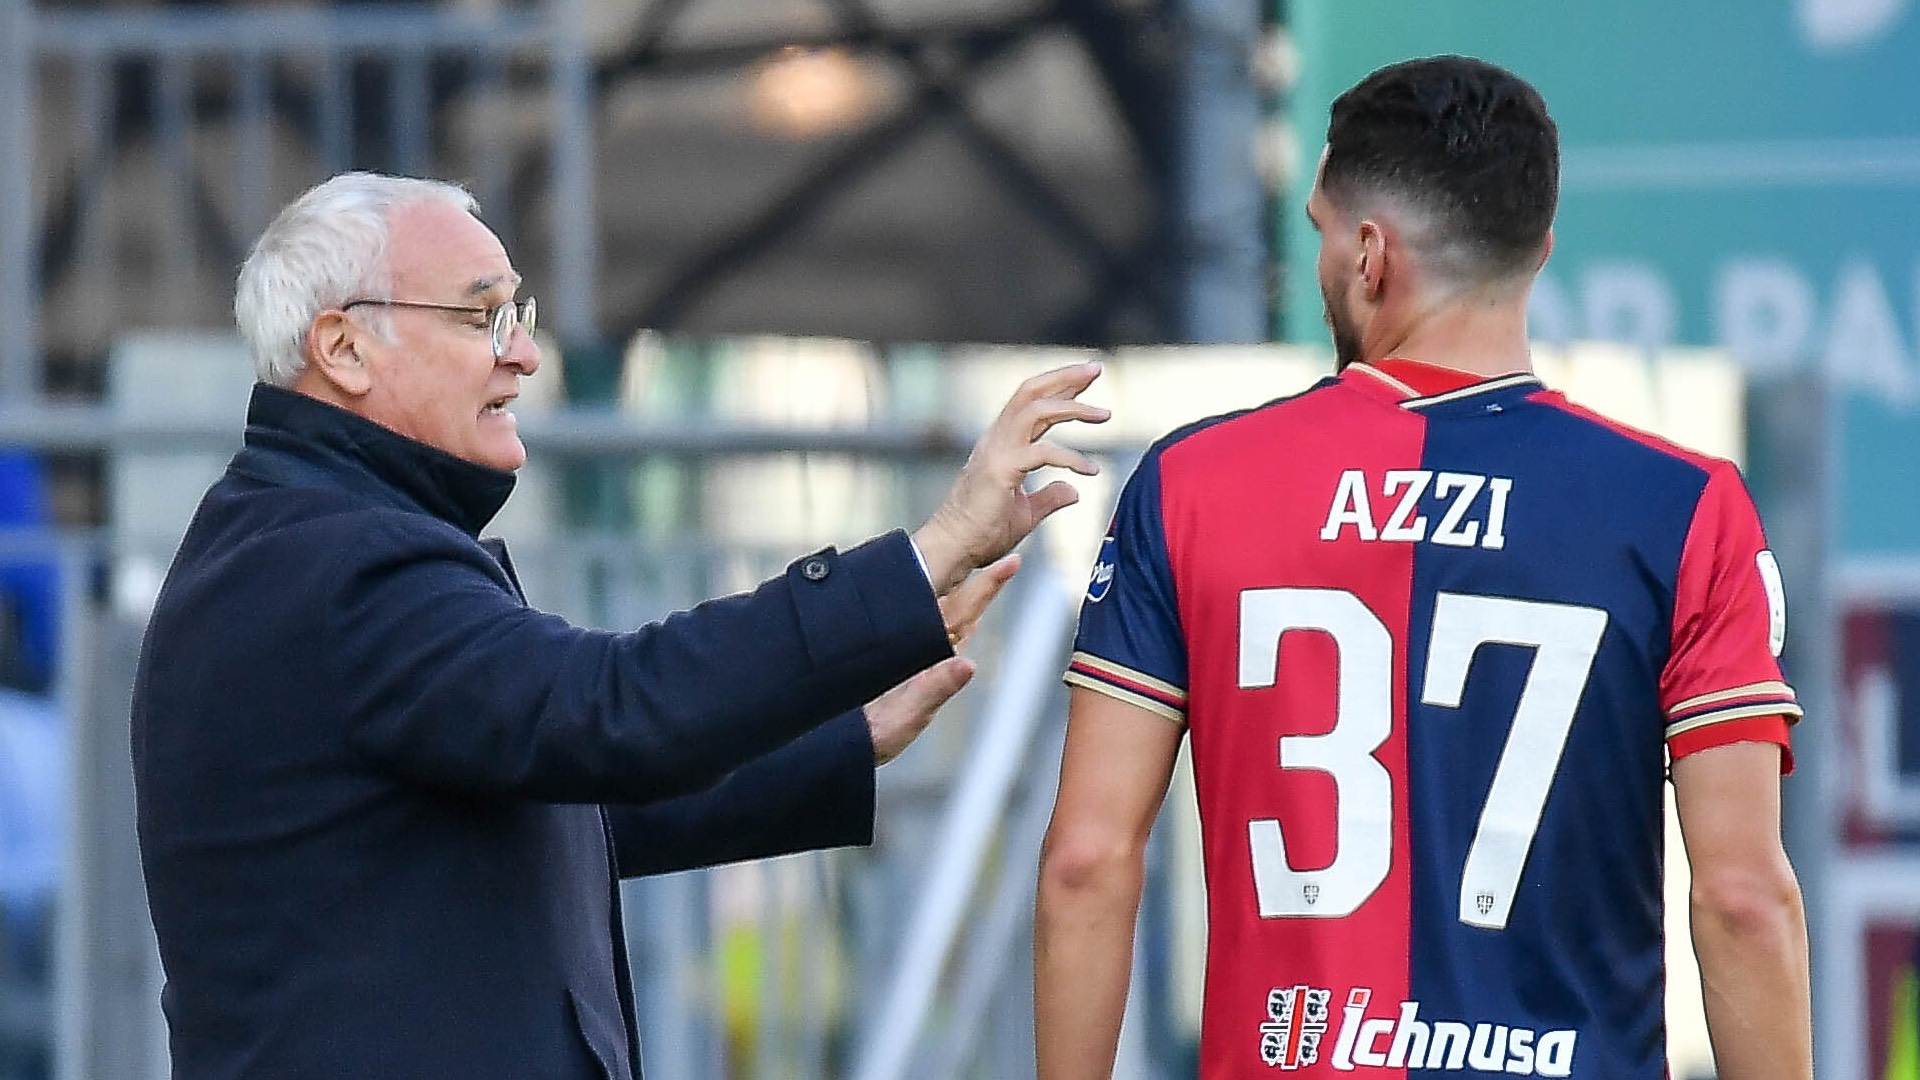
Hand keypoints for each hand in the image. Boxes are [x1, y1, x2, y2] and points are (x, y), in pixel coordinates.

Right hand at [865, 553, 1020, 763]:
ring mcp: (909, 659)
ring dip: (961, 595)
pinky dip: (927, 611)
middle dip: (983, 584)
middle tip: (1011, 560)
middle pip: (959, 611)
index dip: (987, 587)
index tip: (1011, 563)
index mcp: (932, 660)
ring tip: (984, 573)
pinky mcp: (889, 661)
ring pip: (941, 619)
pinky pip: (915, 629)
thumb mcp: (905, 716)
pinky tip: (936, 603)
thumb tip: (967, 664)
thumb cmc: (872, 738)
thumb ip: (935, 689)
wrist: (836, 751)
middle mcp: (925, 656)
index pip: (964, 615)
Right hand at [913, 361, 1107, 594]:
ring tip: (1105, 415)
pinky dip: (1071, 457)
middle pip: (1030, 392)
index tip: (1087, 379)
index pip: (1031, 403)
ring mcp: (997, 452)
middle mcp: (997, 440)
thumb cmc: (982, 533)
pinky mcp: (1001, 471)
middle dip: (1065, 377)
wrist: (953, 549)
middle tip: (1096, 369)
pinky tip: (1091, 470)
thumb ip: (1049, 498)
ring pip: (1035, 410)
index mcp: (1001, 444)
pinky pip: (1043, 453)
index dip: (1060, 386)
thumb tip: (1074, 491)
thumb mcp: (1025, 513)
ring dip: (1072, 407)